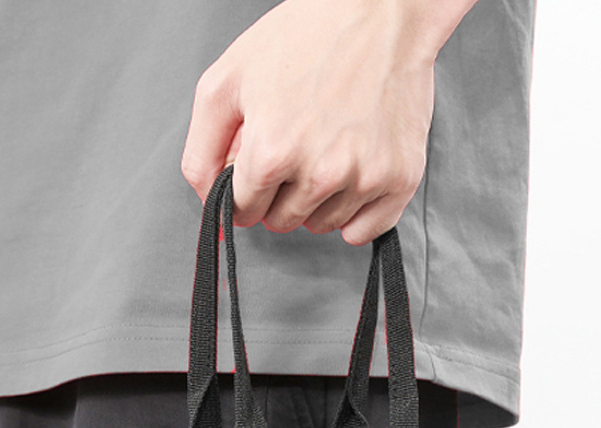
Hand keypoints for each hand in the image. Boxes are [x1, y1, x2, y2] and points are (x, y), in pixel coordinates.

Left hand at [181, 0, 459, 244]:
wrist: (382, 10)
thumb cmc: (304, 37)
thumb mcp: (227, 81)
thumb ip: (201, 151)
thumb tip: (209, 204)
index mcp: (271, 152)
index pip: (243, 211)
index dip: (245, 188)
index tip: (259, 162)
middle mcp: (318, 173)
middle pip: (281, 223)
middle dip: (278, 195)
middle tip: (294, 147)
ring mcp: (363, 179)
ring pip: (320, 226)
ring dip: (315, 201)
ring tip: (325, 148)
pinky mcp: (398, 180)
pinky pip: (363, 232)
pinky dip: (354, 216)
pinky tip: (350, 175)